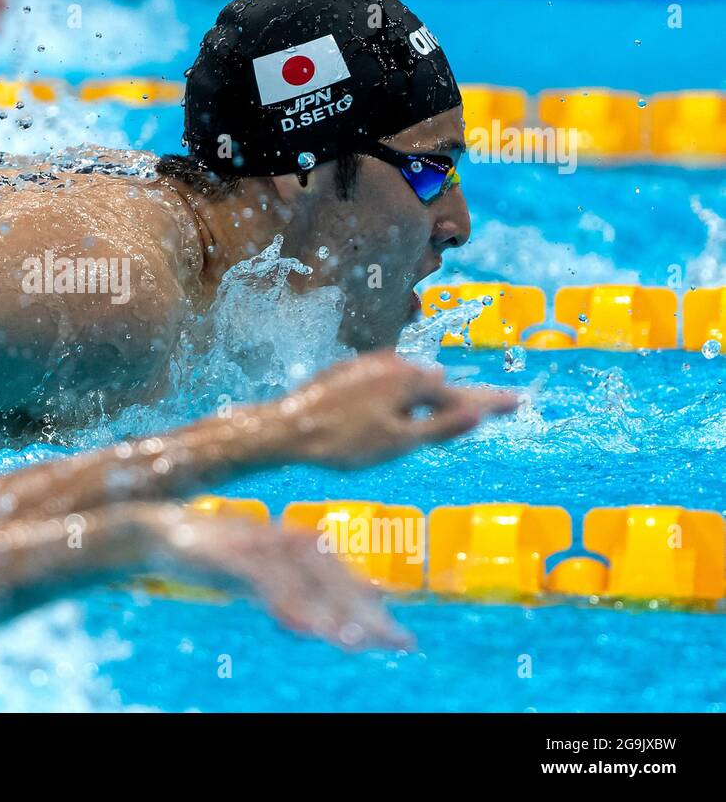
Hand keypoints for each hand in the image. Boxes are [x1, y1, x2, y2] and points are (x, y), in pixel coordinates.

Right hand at [142, 505, 409, 648]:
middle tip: (400, 644)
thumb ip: (287, 590)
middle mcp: (281, 540)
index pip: (342, 577)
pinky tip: (307, 628)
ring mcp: (257, 546)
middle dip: (368, 614)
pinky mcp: (232, 555)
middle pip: (335, 580)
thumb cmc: (206, 553)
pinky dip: (290, 603)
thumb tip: (321, 620)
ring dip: (336, 614)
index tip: (402, 638)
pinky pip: (267, 583)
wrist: (154, 530)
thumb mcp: (254, 573)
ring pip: (307, 583)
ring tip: (360, 644)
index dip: (374, 607)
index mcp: (290, 543)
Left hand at [236, 350, 518, 470]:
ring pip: (413, 384)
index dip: (492, 403)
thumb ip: (440, 427)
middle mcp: (394, 364)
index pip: (462, 396)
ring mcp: (370, 365)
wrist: (286, 429)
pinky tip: (407, 401)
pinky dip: (406, 395)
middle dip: (467, 399)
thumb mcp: (398, 443)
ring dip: (434, 398)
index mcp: (411, 381)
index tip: (522, 400)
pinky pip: (390, 384)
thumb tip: (479, 413)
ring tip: (460, 406)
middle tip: (503, 402)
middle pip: (439, 388)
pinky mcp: (350, 373)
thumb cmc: (342, 443)